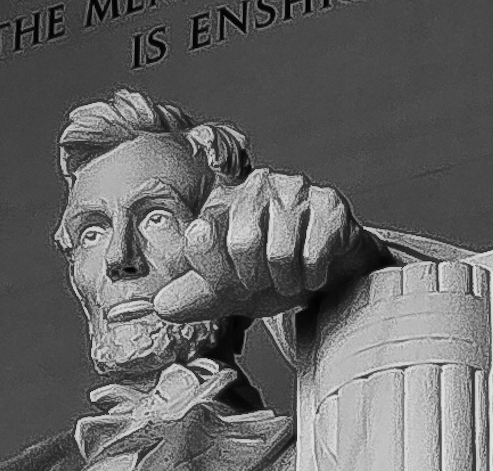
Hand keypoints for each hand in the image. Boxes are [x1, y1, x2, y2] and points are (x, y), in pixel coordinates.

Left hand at [153, 168, 389, 322]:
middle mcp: (256, 185)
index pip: (200, 238)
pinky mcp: (329, 203)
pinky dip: (313, 277)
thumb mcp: (230, 289)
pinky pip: (314, 254)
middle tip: (266, 282)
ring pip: (280, 253)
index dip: (217, 277)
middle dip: (256, 279)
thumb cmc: (272, 273)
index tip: (232, 285)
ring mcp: (295, 189)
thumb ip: (196, 295)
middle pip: (242, 244)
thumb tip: (162, 306)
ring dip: (287, 281)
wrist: (329, 269)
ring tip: (290, 277)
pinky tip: (314, 271)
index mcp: (223, 201)